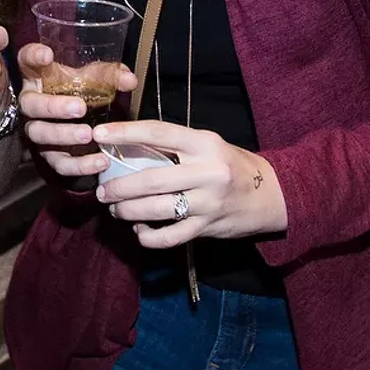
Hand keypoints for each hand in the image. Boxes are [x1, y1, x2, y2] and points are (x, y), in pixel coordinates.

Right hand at [17, 42, 135, 178]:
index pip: (27, 60)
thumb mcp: (95, 78)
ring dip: (63, 136)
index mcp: (38, 76)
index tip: (47, 55)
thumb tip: (129, 80)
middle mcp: (31, 102)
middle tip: (79, 108)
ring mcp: (37, 130)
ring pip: (40, 135)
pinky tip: (99, 161)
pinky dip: (79, 164)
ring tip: (88, 135)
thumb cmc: (83, 91)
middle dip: (53, 107)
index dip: (33, 56)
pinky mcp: (48, 155)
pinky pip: (58, 163)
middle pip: (30, 104)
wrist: (82, 123)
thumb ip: (110, 76)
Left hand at [93, 121, 285, 248]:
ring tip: (115, 209)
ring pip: (157, 209)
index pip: (158, 133)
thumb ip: (174, 146)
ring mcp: (208, 202)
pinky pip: (170, 237)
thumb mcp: (207, 146)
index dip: (125, 133)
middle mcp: (207, 171)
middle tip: (100, 190)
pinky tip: (139, 230)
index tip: (99, 135)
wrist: (270, 194)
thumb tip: (127, 146)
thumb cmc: (230, 164)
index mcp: (203, 143)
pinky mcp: (208, 227)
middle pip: (151, 179)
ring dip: (128, 211)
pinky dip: (149, 236)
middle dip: (119, 187)